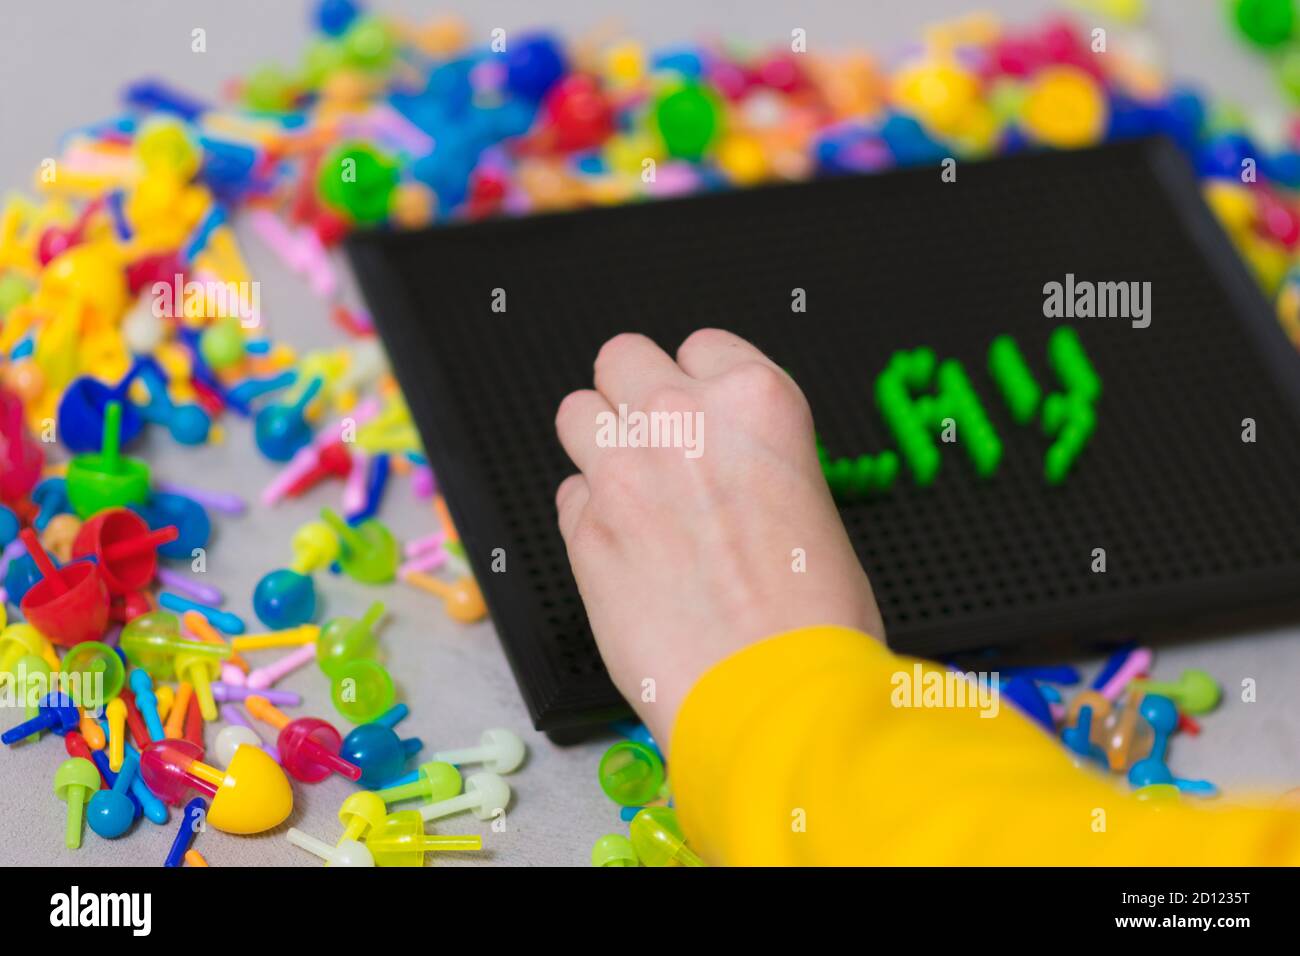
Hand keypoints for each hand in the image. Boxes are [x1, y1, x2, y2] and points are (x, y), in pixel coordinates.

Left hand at [555, 328, 883, 749]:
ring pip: (576, 410)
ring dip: (598, 441)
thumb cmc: (815, 616)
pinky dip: (590, 514)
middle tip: (657, 444)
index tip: (704, 414)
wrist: (776, 695)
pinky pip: (569, 493)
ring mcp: (622, 470)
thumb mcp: (809, 501)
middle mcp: (681, 419)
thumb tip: (721, 463)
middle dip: (635, 394)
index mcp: (755, 400)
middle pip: (622, 357)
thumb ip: (751, 459)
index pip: (702, 345)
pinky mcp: (582, 528)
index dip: (700, 383)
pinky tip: (627, 551)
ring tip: (630, 489)